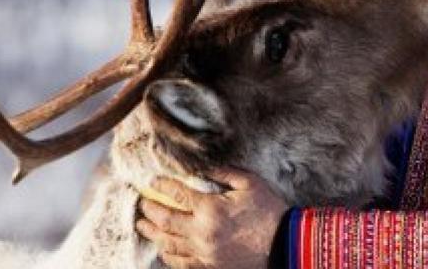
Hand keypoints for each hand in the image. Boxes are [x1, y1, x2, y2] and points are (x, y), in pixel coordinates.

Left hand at [135, 168, 286, 268]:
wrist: (284, 243)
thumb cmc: (269, 210)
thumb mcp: (250, 183)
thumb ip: (225, 173)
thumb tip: (202, 168)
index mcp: (210, 208)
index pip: (177, 194)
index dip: (162, 185)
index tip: (153, 181)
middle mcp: (201, 232)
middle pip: (165, 220)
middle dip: (150, 210)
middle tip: (143, 204)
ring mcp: (203, 252)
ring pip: (168, 243)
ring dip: (152, 233)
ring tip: (143, 225)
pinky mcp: (209, 266)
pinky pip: (180, 263)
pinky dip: (168, 254)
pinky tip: (163, 248)